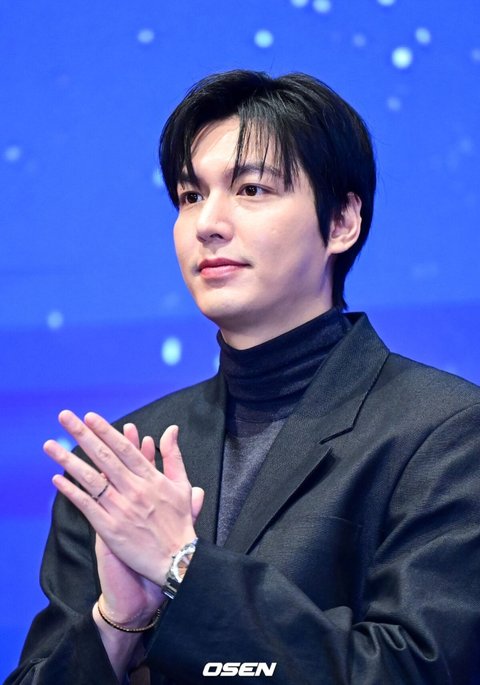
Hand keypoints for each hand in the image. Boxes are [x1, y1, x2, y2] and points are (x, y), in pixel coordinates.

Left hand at [44, 410, 202, 621]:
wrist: (177, 560)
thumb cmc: (180, 522)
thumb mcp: (182, 485)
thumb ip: (173, 455)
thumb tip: (171, 429)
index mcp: (151, 478)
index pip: (124, 449)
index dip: (106, 431)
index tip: (90, 417)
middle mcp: (134, 490)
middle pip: (104, 457)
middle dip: (83, 435)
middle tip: (65, 418)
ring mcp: (120, 510)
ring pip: (91, 479)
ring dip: (68, 460)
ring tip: (51, 446)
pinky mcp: (110, 529)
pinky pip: (87, 506)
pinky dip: (71, 492)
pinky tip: (57, 479)